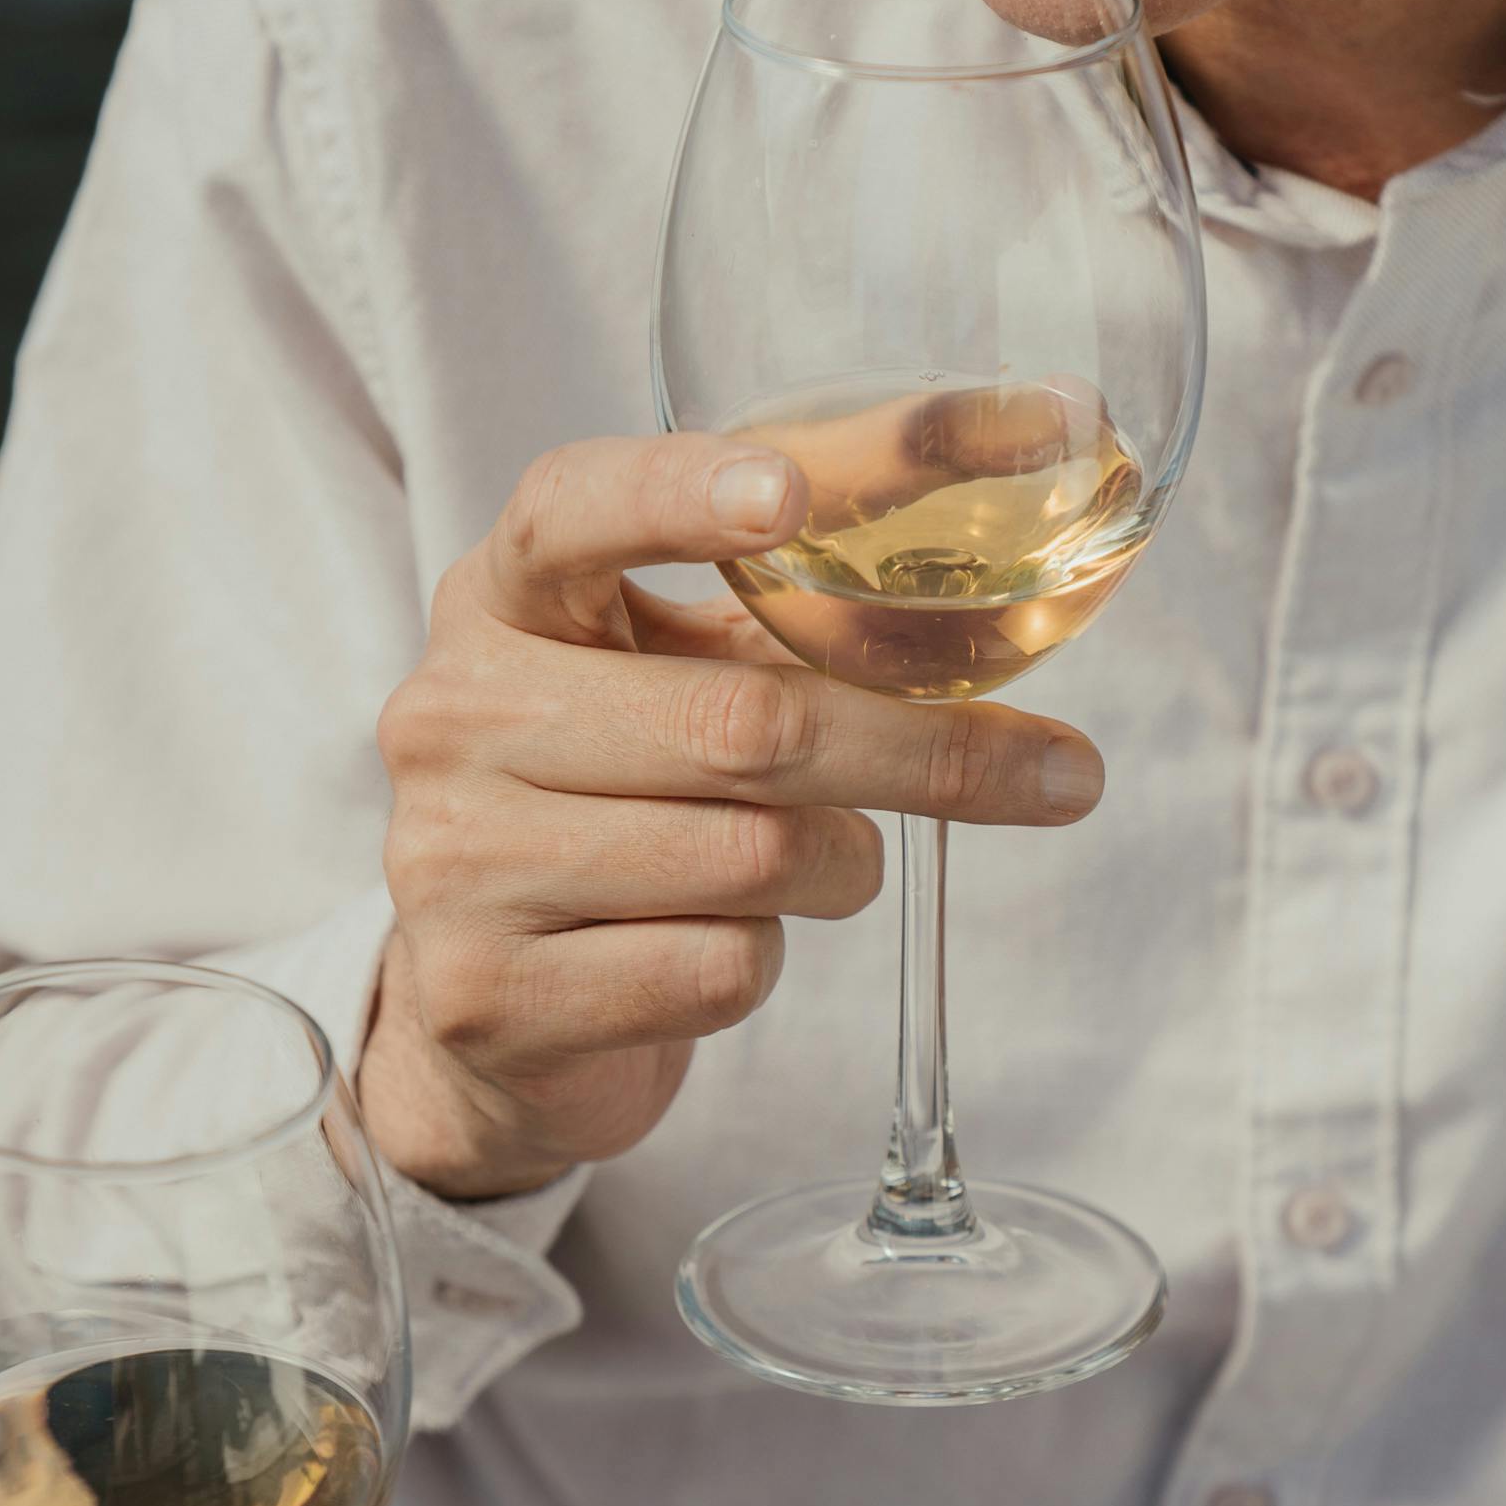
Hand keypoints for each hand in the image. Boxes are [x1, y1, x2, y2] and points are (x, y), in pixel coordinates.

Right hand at [361, 433, 1108, 1199]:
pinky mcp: (491, 996)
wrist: (485, 1012)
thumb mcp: (678, 679)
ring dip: (841, 868)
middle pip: (741, 723)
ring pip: (750, 859)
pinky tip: (720, 947)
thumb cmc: (618, 805)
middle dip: (921, 753)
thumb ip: (800, 607)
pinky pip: (716, 970)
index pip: (572, 512)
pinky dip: (763, 961)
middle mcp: (451, 716)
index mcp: (498, 603)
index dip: (681, 494)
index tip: (790, 495)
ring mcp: (455, 861)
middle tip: (1054, 775)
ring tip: (824, 868)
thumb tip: (1025, 514)